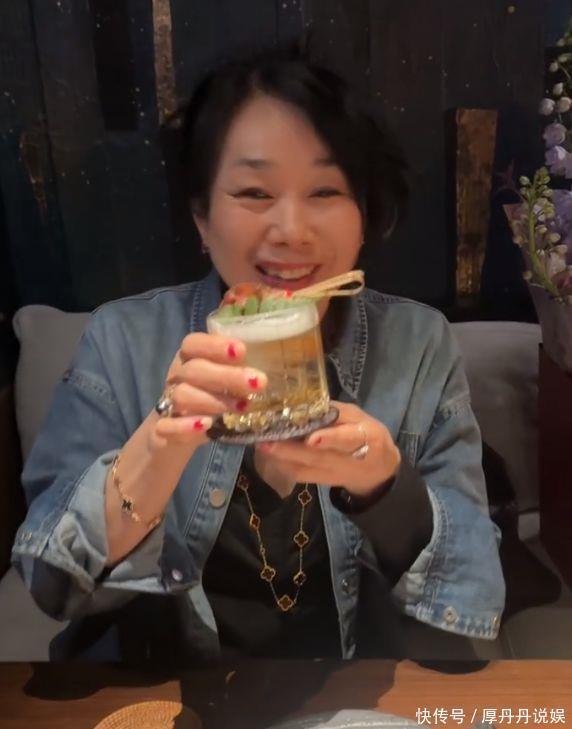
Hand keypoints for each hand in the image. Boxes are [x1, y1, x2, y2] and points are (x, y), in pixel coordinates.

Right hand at [151, 333, 266, 447]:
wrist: (175, 432)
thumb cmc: (209, 396)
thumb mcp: (223, 378)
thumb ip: (242, 366)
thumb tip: (282, 351)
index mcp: (189, 358)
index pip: (194, 343)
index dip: (215, 345)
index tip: (242, 351)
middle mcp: (177, 376)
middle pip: (195, 370)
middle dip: (227, 376)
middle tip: (259, 382)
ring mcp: (167, 402)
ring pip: (183, 395)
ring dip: (213, 401)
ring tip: (243, 407)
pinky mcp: (163, 430)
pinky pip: (167, 426)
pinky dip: (185, 426)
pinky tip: (206, 425)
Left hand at [255, 401, 400, 497]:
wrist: (379, 470)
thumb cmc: (368, 434)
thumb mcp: (358, 416)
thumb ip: (335, 412)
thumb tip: (304, 404)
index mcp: (366, 437)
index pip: (348, 439)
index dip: (329, 439)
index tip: (311, 439)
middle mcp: (349, 459)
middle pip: (318, 457)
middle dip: (291, 450)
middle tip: (267, 441)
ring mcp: (335, 474)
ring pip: (306, 469)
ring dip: (282, 459)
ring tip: (262, 446)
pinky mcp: (323, 482)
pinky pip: (301, 476)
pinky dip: (284, 465)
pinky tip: (269, 455)